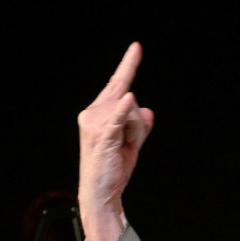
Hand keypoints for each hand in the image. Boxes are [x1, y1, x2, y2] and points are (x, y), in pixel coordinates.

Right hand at [76, 42, 154, 240]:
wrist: (102, 193)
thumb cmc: (114, 169)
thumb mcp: (131, 143)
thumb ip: (139, 126)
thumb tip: (148, 111)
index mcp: (96, 112)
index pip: (116, 85)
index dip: (128, 65)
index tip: (137, 47)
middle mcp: (91, 113)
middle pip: (129, 99)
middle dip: (137, 124)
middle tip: (128, 146)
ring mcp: (95, 124)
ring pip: (133, 112)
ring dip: (136, 134)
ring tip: (122, 151)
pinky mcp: (103, 136)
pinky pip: (118, 117)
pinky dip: (124, 110)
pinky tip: (128, 99)